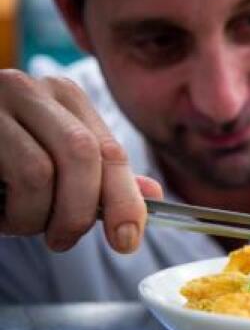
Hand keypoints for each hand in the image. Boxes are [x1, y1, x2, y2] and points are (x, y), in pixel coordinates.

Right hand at [0, 70, 162, 252]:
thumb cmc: (1, 157)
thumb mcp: (54, 162)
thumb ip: (99, 177)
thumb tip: (154, 194)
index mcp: (65, 95)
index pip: (111, 151)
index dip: (124, 201)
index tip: (128, 241)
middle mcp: (29, 88)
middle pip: (81, 156)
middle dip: (79, 212)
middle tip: (61, 239)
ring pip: (37, 172)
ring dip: (32, 216)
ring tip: (18, 220)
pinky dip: (1, 211)